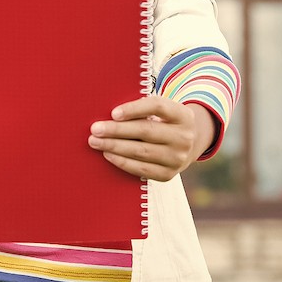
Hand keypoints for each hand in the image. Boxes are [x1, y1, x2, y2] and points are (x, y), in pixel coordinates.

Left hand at [88, 97, 214, 181]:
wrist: (187, 147)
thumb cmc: (164, 123)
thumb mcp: (162, 112)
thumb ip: (141, 110)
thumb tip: (110, 115)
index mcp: (182, 115)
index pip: (158, 107)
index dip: (134, 109)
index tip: (113, 113)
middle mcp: (184, 137)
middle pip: (146, 131)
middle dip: (117, 130)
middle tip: (95, 128)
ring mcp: (178, 158)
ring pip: (141, 151)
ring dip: (114, 146)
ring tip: (96, 141)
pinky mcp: (168, 175)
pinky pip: (141, 169)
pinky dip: (122, 161)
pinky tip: (108, 154)